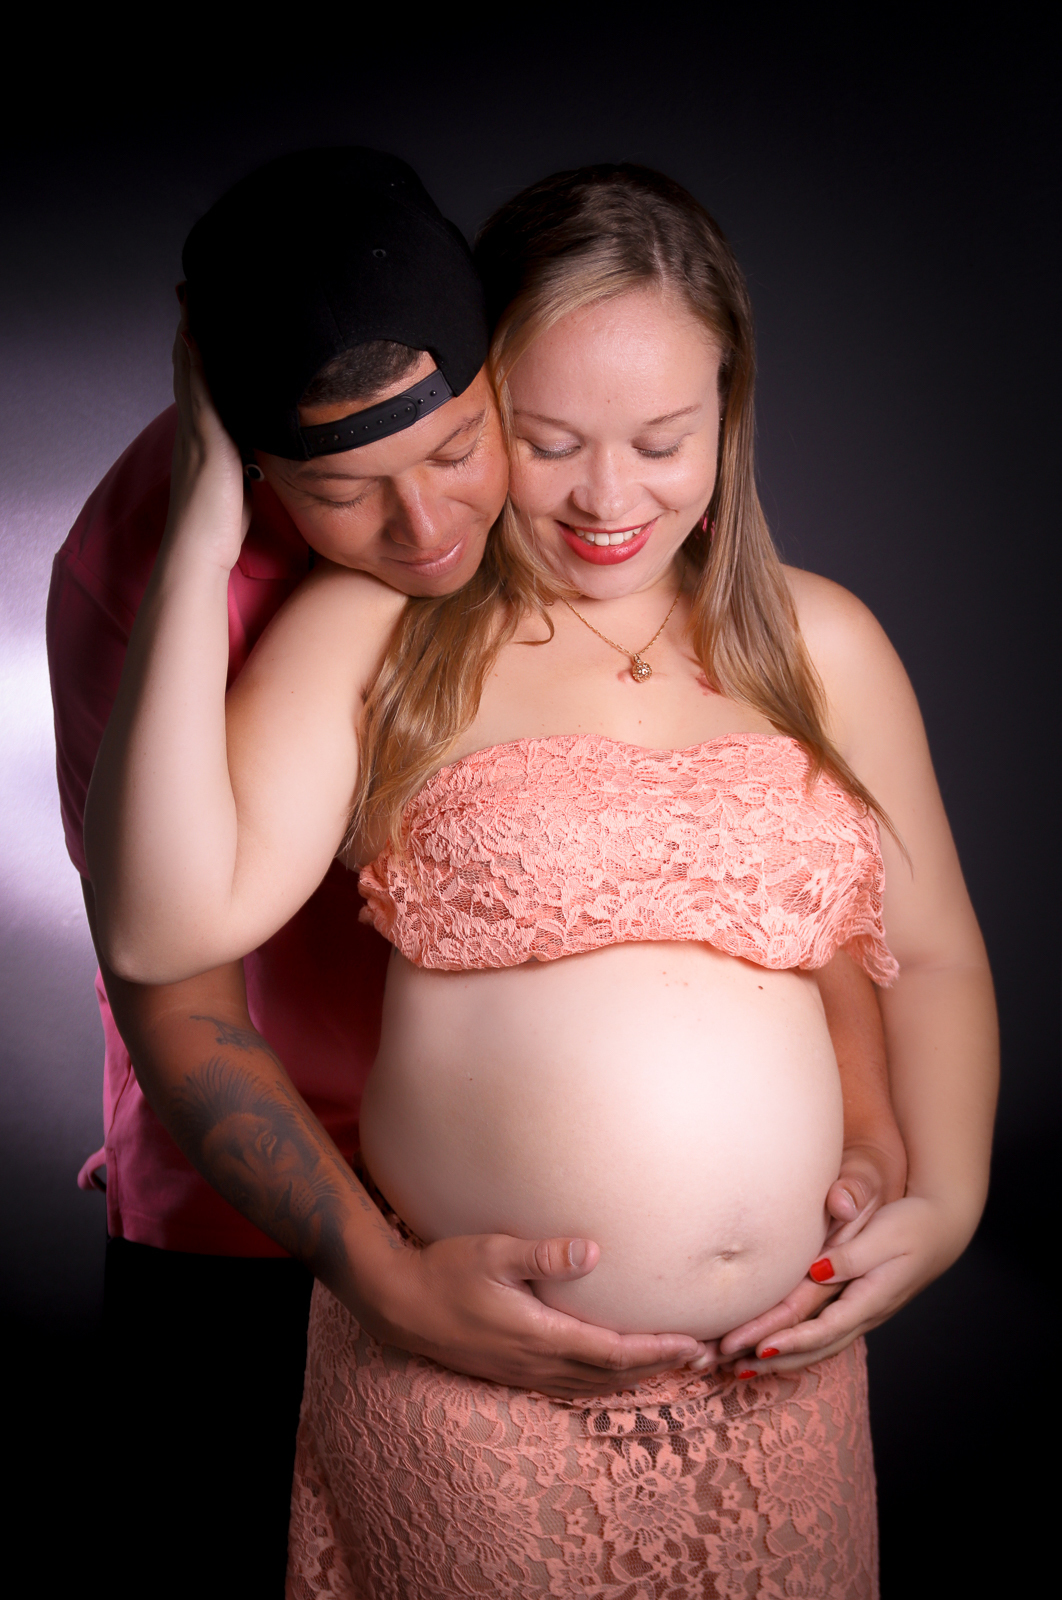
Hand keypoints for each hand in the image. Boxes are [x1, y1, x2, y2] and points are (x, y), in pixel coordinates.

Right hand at [165, 306, 250, 572]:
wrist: (201, 548)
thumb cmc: (220, 523)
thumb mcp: (239, 481)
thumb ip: (246, 459)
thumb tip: (260, 454)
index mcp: (204, 435)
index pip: (201, 381)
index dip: (200, 347)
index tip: (201, 315)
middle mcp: (196, 426)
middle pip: (192, 366)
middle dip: (193, 327)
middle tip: (192, 288)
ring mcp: (197, 431)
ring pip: (192, 371)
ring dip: (192, 331)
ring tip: (192, 295)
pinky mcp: (206, 440)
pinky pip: (200, 392)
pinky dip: (197, 363)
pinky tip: (196, 335)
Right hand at [353, 1230, 714, 1399]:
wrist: (399, 1304)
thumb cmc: (445, 1270)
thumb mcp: (493, 1251)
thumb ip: (544, 1254)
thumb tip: (594, 1252)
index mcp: (541, 1336)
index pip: (615, 1353)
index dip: (658, 1351)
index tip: (695, 1345)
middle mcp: (538, 1362)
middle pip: (613, 1376)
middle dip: (660, 1367)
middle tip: (703, 1357)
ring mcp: (524, 1371)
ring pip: (593, 1385)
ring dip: (635, 1377)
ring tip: (670, 1365)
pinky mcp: (512, 1370)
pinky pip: (571, 1385)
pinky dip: (603, 1381)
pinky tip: (611, 1371)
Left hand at [715, 1133, 910, 1372]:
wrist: (943, 1228)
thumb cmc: (913, 1226)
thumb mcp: (884, 1236)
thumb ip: (851, 1256)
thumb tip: (817, 1270)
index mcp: (870, 1298)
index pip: (824, 1328)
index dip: (791, 1340)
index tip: (758, 1347)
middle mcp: (864, 1313)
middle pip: (815, 1347)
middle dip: (774, 1360)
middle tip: (733, 1366)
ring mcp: (862, 1314)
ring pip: (818, 1347)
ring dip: (781, 1360)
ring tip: (741, 1367)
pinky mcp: (857, 1306)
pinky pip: (822, 1335)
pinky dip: (796, 1347)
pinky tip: (773, 1351)